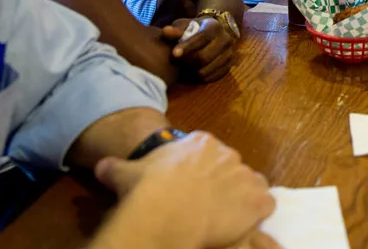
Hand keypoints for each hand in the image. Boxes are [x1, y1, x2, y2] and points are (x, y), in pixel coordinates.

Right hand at [94, 131, 274, 248]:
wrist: (167, 209)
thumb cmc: (148, 189)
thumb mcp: (128, 172)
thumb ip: (117, 167)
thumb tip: (102, 166)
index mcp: (201, 143)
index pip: (210, 154)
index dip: (203, 172)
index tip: (192, 187)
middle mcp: (228, 154)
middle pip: (231, 168)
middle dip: (222, 184)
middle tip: (207, 204)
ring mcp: (246, 175)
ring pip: (251, 184)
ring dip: (242, 197)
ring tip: (226, 216)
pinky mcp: (257, 199)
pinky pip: (265, 204)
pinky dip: (257, 214)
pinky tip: (243, 225)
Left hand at [162, 16, 235, 82]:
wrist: (213, 34)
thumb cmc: (194, 29)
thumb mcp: (185, 25)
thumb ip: (176, 30)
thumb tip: (166, 31)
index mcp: (215, 27)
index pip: (202, 38)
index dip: (188, 46)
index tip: (174, 54)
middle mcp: (226, 40)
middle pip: (204, 57)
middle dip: (187, 62)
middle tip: (175, 63)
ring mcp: (229, 55)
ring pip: (206, 70)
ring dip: (190, 72)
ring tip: (180, 70)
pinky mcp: (227, 67)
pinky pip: (210, 78)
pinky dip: (197, 79)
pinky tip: (188, 74)